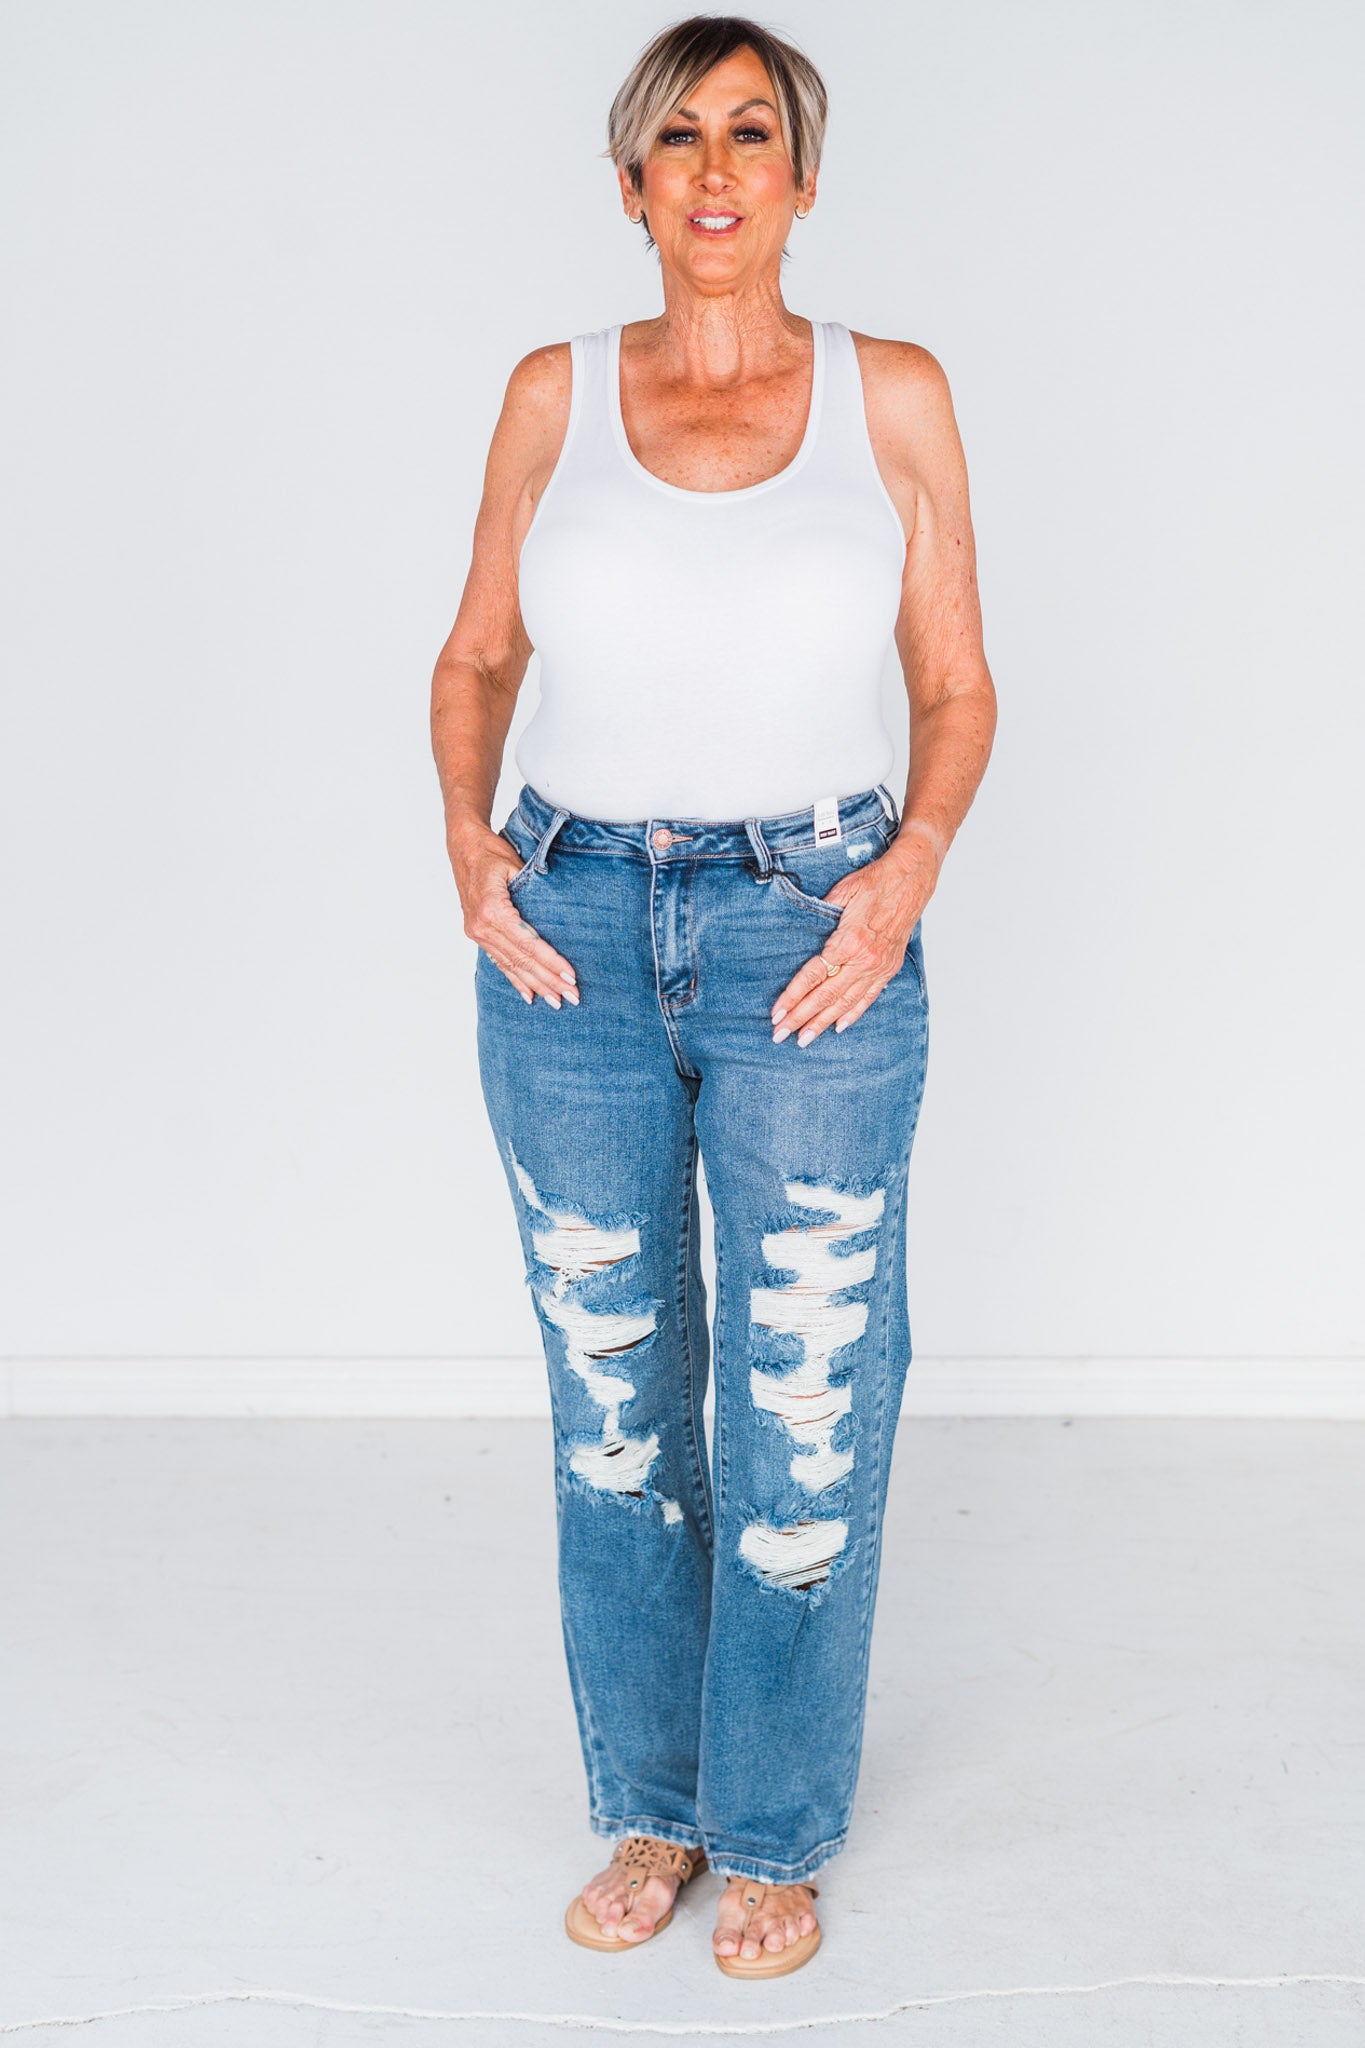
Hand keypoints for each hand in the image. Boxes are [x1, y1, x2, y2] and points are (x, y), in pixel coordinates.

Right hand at [452, 825, 579, 1007]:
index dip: (551, 962)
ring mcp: (477, 933)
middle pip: (521, 960)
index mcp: (492, 910)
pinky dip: (515, 979)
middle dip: (549, 980)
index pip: (528, 944)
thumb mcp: (515, 866)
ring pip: (511, 965)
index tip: (571, 976)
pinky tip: (528, 995)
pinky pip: (499, 961)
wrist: (463, 846)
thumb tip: (560, 916)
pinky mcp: (477, 934)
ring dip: (535, 985)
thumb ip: (534, 892)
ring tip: (556, 1001)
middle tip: (572, 997)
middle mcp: (482, 927)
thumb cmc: (491, 852)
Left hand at [770, 831, 938, 1046]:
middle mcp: (864, 960)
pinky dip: (853, 1014)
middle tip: (780, 1035)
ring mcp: (878, 967)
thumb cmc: (875, 882)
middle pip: (826, 996)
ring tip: (804, 1039)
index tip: (777, 1013)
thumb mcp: (841, 892)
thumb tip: (799, 930)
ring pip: (845, 1003)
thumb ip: (820, 915)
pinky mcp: (888, 968)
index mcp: (849, 940)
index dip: (793, 997)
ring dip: (822, 1023)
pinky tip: (838, 1027)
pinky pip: (868, 997)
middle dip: (801, 1018)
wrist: (911, 880)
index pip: (813, 976)